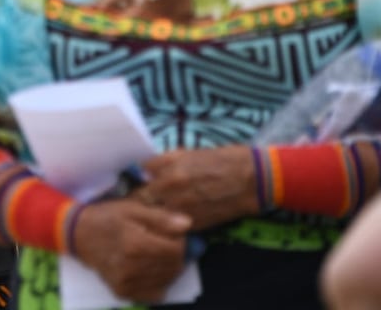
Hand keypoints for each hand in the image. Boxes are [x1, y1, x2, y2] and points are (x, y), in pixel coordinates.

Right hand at [72, 199, 191, 303]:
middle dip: (175, 254)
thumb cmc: (107, 217)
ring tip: (155, 253)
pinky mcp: (123, 292)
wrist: (78, 234)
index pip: (176, 250)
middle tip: (162, 242)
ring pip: (167, 280)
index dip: (179, 240)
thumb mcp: (133, 209)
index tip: (170, 232)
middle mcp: (131, 267)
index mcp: (135, 244)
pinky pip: (156, 294)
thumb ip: (161, 218)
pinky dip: (159, 282)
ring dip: (168, 267)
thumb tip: (187, 225)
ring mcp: (127, 283)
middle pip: (174, 266)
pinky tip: (149, 269)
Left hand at [135, 145, 257, 229]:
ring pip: (155, 218)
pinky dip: (167, 226)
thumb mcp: (186, 152)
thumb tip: (141, 170)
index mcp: (169, 170)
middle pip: (142, 203)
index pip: (138, 184)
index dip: (131, 187)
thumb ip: (160, 162)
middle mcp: (174, 191)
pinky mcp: (197, 224)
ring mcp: (184, 210)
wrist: (252, 179)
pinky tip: (165, 223)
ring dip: (149, 217)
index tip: (128, 189)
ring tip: (146, 215)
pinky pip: (173, 227)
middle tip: (132, 204)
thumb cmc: (220, 160)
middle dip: (137, 203)